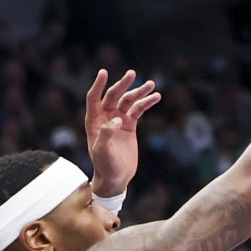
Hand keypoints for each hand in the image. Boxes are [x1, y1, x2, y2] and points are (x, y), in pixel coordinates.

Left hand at [85, 69, 161, 194]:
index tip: (104, 72)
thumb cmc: (105, 166)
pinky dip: (146, 103)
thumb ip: (107, 134)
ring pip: (128, 101)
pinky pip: (138, 111)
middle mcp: (105, 117)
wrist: (116, 178)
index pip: (94, 98)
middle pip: (113, 96)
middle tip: (132, 74)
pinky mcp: (129, 126)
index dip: (98, 85)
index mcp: (94, 121)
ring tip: (151, 85)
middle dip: (123, 85)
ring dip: (139, 92)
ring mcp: (118, 120)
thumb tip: (116, 119)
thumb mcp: (103, 152)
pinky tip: (156, 97)